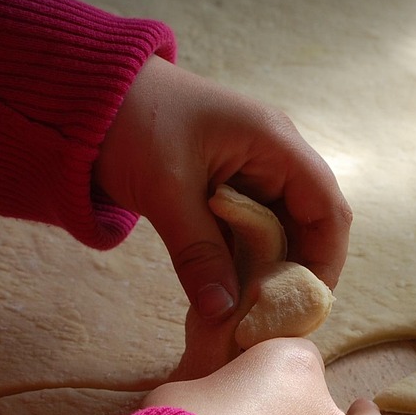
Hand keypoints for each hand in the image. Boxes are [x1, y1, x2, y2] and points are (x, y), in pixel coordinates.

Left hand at [95, 56, 351, 321]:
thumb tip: (223, 313)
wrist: (87, 94)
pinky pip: (249, 231)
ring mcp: (251, 170)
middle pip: (309, 224)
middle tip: (274, 320)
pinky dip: (242, 262)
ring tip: (250, 314)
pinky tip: (228, 292)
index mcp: (274, 142)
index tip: (305, 306)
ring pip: (279, 232)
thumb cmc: (132, 122)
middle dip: (295, 273)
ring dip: (267, 271)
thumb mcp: (165, 191)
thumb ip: (197, 253)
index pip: (327, 208)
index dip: (325, 260)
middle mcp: (274, 155)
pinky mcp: (227, 187)